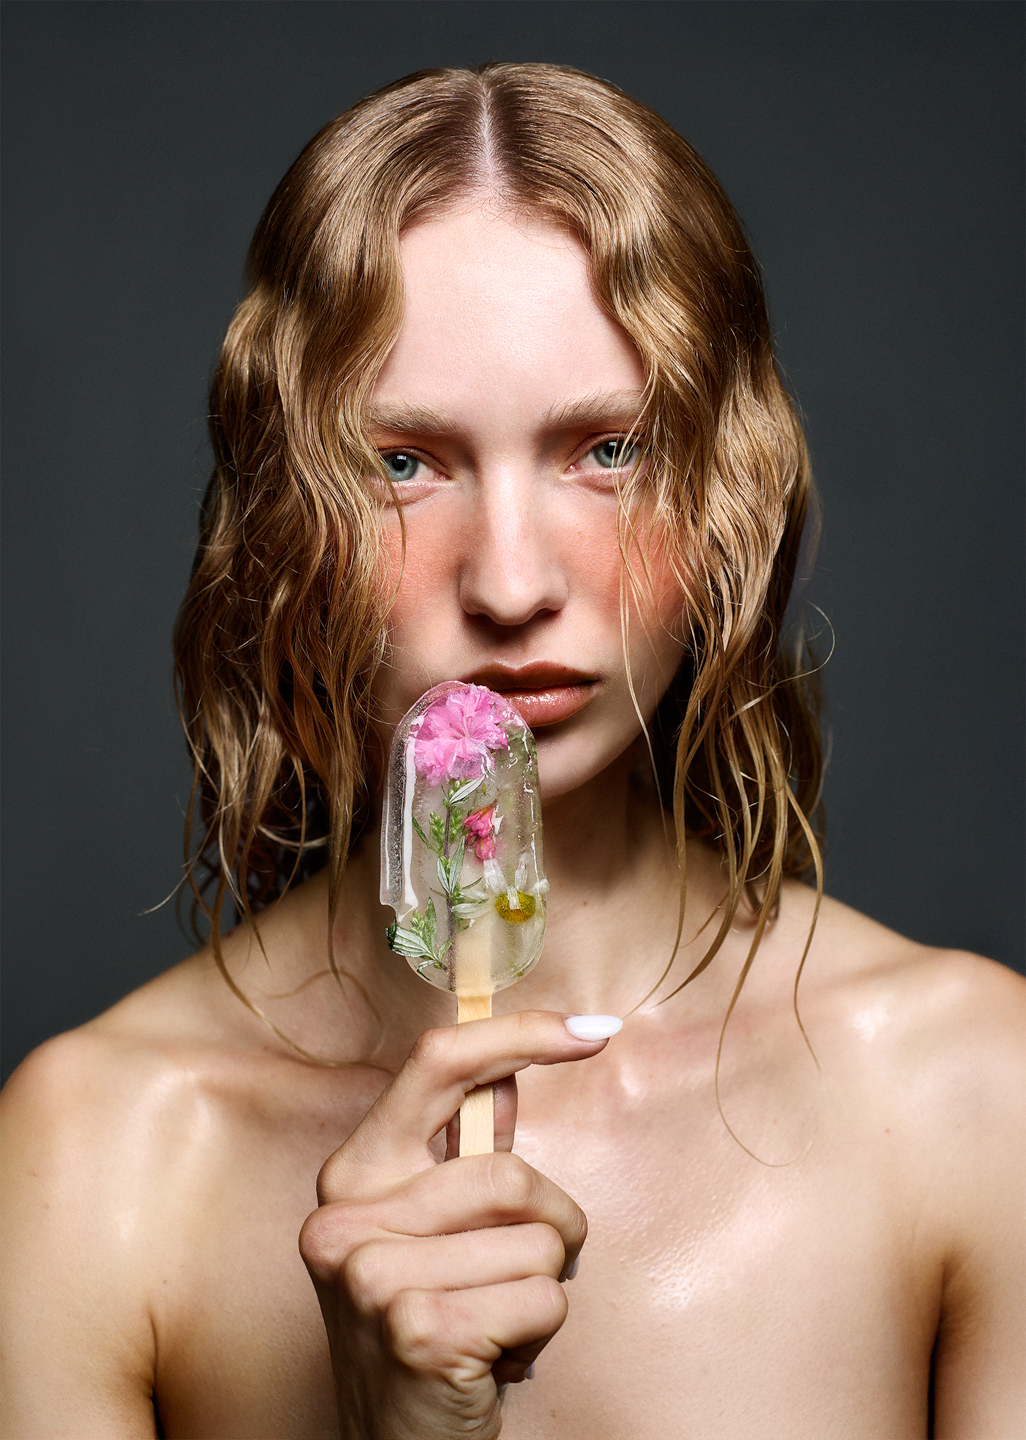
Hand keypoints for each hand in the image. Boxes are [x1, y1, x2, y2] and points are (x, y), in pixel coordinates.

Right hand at [299, 1010, 614, 1439]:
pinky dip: (541, 1329)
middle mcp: (345, 1216)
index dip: (520, 1034)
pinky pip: (542, 1296)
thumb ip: (463, 1151)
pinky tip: (493, 1357)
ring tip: (499, 1318)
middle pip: (508, 1169)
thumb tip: (512, 1068)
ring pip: (536, 1236)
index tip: (591, 1031)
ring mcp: (373, 1275)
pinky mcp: (417, 1330)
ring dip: (545, 1282)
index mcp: (352, 1173)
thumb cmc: (428, 1327)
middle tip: (530, 1266)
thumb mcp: (430, 1231)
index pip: (437, 1063)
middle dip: (551, 1222)